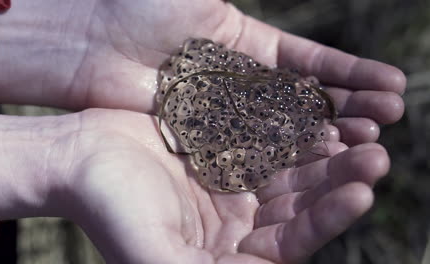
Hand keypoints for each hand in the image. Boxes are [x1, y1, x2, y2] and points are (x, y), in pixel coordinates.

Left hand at [0, 0, 404, 125]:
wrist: (87, 41)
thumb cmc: (140, 2)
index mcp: (247, 42)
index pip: (310, 62)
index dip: (350, 73)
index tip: (391, 85)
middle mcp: (240, 80)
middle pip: (304, 98)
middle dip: (350, 106)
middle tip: (391, 118)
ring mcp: (223, 112)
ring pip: (284, 127)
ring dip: (327, 133)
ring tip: (369, 142)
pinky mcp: (203, 136)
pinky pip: (251, 146)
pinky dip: (285, 152)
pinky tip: (318, 158)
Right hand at [53, 109, 388, 263]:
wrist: (79, 156)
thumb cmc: (107, 208)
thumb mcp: (153, 254)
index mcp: (227, 257)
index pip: (290, 245)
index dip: (326, 221)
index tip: (361, 193)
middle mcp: (238, 223)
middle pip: (301, 206)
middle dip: (340, 184)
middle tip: (376, 157)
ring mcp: (235, 183)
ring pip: (293, 171)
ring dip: (327, 154)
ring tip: (364, 132)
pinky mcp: (227, 148)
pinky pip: (270, 137)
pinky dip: (295, 126)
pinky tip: (322, 112)